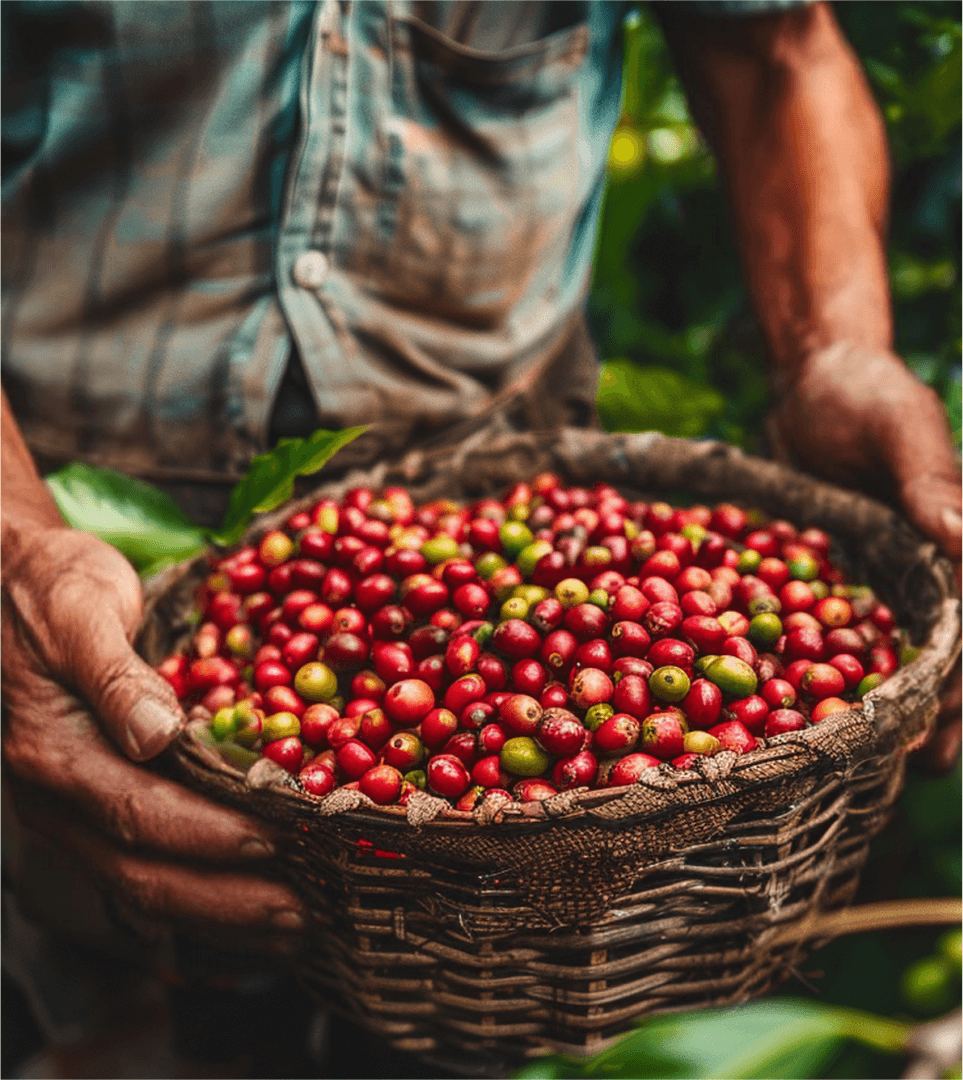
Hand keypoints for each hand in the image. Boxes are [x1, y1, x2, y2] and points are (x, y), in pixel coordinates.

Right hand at [2, 524, 305, 944]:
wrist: (8, 581)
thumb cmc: (51, 586)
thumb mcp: (81, 609)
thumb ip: (114, 674)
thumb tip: (156, 734)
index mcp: (53, 750)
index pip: (137, 811)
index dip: (207, 834)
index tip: (274, 843)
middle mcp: (55, 794)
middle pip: (140, 871)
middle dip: (224, 899)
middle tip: (300, 914)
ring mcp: (69, 807)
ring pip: (140, 883)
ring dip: (216, 912)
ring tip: (288, 925)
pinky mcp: (89, 803)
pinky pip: (139, 865)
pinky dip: (195, 893)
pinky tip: (242, 902)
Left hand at [767, 342, 960, 770]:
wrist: (812, 379)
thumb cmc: (862, 389)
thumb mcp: (897, 426)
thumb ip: (928, 480)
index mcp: (960, 534)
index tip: (944, 719)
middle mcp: (934, 560)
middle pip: (949, 643)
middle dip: (945, 706)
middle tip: (926, 764)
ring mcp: (892, 569)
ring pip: (904, 646)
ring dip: (904, 701)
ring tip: (889, 760)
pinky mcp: (849, 569)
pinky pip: (851, 626)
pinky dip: (849, 665)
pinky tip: (830, 706)